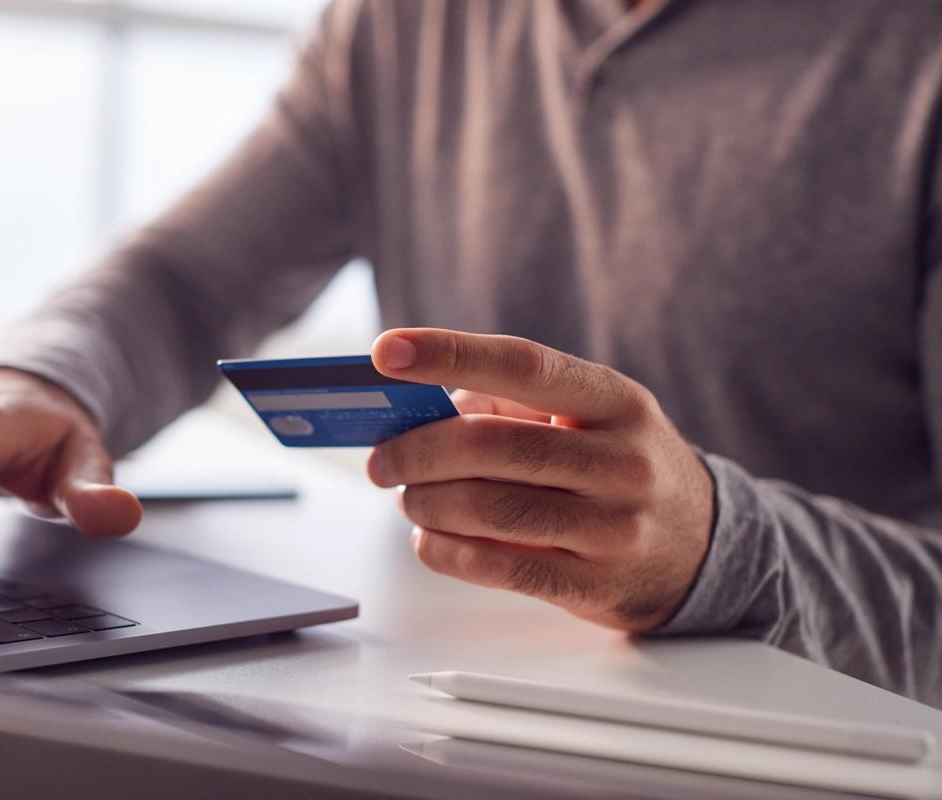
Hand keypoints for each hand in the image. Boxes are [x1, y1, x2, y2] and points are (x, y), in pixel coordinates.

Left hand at [367, 328, 712, 631]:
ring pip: (487, 509)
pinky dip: (445, 551)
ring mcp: (614, 527)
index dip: (449, 353)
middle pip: (490, 445)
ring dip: (426, 503)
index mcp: (614, 400)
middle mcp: (621, 460)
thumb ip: (508, 405)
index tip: (387, 351)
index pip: (523, 364)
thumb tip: (419, 413)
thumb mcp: (588, 418)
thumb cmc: (619, 469)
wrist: (704, 548)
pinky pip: (496, 566)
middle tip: (382, 461)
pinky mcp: (595, 585)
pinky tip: (430, 538)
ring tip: (409, 499)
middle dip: (416, 452)